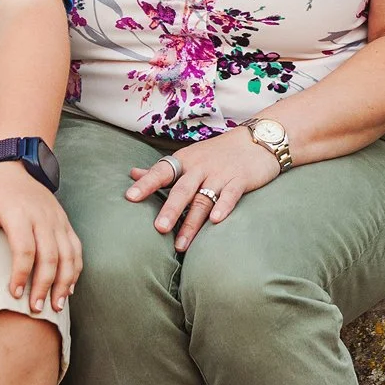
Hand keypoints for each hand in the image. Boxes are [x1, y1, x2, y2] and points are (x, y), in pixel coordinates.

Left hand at [0, 162, 81, 314]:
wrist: (14, 168)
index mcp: (18, 212)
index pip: (24, 249)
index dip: (20, 274)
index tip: (13, 294)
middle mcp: (42, 216)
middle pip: (49, 257)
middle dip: (44, 286)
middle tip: (36, 309)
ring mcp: (57, 219)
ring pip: (68, 256)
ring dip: (64, 283)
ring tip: (55, 306)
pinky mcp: (65, 223)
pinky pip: (76, 250)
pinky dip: (75, 271)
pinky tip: (68, 289)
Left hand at [128, 128, 281, 249]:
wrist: (254, 140)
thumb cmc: (216, 153)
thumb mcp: (187, 158)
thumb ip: (162, 170)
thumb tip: (133, 174)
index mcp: (183, 161)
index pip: (161, 172)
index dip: (146, 184)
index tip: (130, 197)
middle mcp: (199, 167)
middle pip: (182, 190)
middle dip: (170, 209)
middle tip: (158, 229)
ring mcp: (220, 174)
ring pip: (203, 199)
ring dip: (192, 222)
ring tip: (181, 244)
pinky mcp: (241, 180)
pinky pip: (231, 194)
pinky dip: (224, 206)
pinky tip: (216, 221)